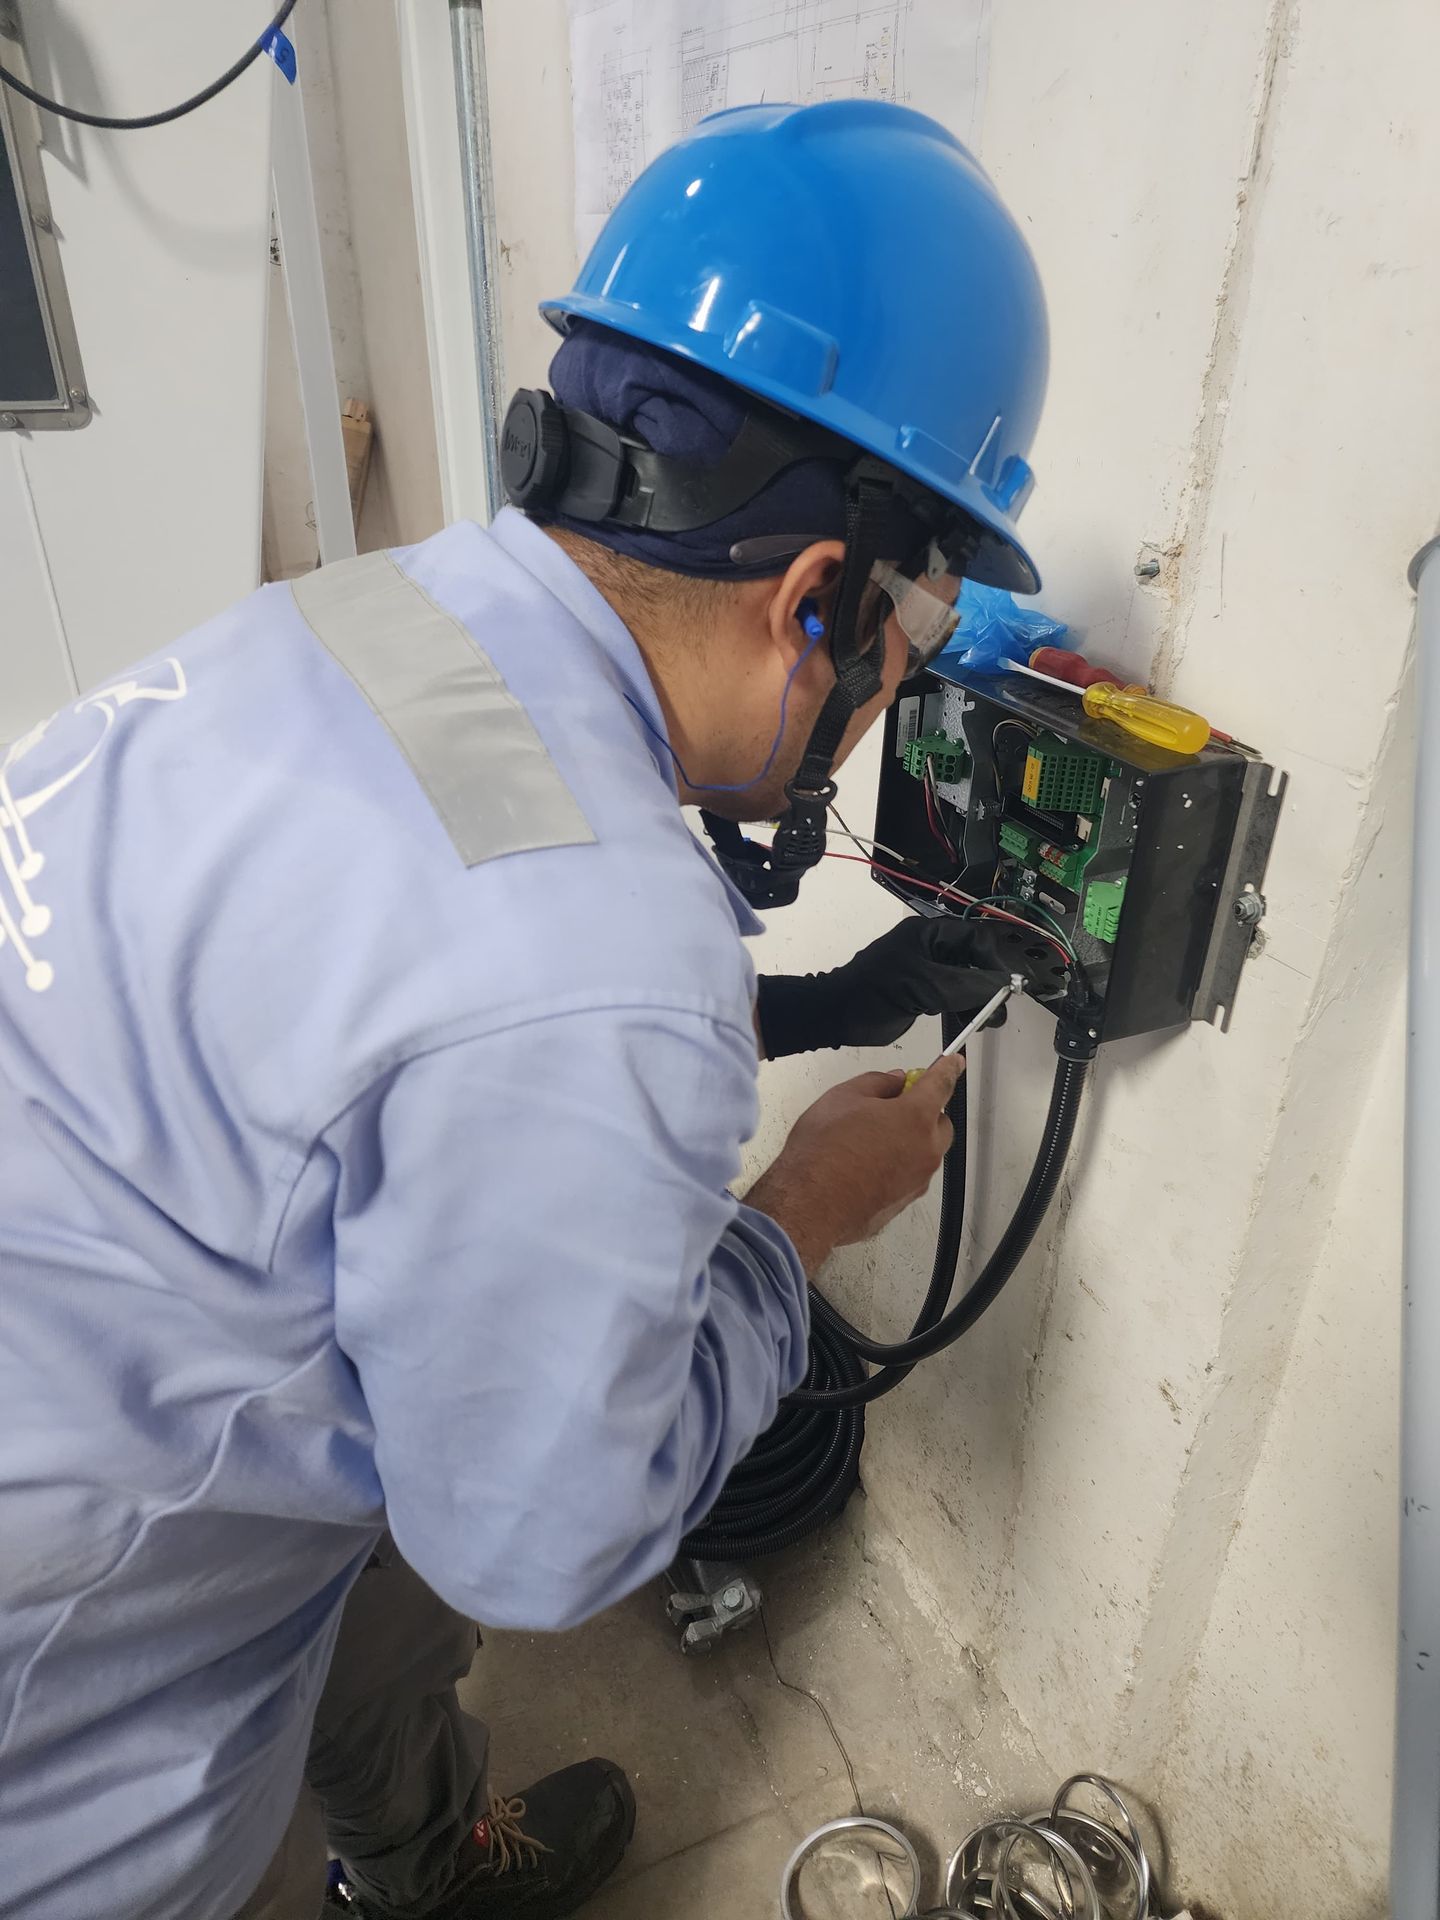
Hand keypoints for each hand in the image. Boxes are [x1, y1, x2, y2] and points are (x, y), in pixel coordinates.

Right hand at [744, 1055, 962, 1269]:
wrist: (809, 1205)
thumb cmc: (822, 1153)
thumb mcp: (842, 1098)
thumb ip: (876, 1083)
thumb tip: (893, 1082)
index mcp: (915, 1117)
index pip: (941, 1084)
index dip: (948, 1068)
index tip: (954, 1062)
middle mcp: (925, 1150)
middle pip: (939, 1122)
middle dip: (923, 1112)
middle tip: (891, 1106)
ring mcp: (917, 1180)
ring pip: (925, 1152)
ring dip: (909, 1141)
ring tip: (869, 1140)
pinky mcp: (904, 1202)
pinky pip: (910, 1176)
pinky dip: (897, 1166)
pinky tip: (866, 1166)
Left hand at [755, 913, 1060, 1058]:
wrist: (837, 1014)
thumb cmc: (873, 992)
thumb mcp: (923, 985)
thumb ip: (965, 984)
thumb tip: (1000, 985)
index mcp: (929, 933)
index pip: (976, 938)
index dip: (998, 959)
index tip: (1011, 982)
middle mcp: (930, 946)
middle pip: (975, 958)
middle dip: (992, 979)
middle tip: (1004, 1002)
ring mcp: (926, 968)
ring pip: (966, 978)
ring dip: (981, 996)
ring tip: (990, 1017)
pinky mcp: (922, 990)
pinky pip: (954, 993)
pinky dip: (967, 1005)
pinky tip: (975, 1020)